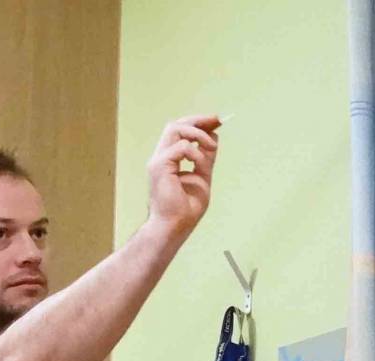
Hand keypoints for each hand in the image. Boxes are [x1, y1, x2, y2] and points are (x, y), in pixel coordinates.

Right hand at [146, 114, 219, 239]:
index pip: (180, 132)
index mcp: (169, 160)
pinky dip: (195, 152)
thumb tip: (213, 139)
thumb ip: (206, 160)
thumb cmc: (185, 210)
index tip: (217, 121)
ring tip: (211, 145)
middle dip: (198, 120)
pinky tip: (201, 163)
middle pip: (176, 125)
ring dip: (197, 133)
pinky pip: (181, 148)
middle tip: (217, 120)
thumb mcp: (202, 179)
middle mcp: (161, 157)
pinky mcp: (159, 166)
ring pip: (175, 128)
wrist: (174, 227)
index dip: (199, 124)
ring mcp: (158, 161)